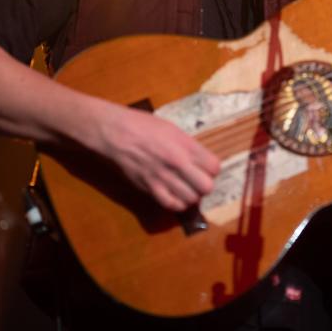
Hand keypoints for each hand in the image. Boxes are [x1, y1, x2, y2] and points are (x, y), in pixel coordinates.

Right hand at [97, 106, 220, 211]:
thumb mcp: (173, 130)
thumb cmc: (144, 126)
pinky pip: (171, 205)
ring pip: (191, 199)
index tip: (206, 168)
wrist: (117, 133)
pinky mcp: (150, 188)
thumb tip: (200, 160)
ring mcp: (164, 177)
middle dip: (204, 185)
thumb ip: (188, 146)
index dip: (212, 169)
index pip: (214, 167)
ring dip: (191, 195)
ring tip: (186, 188)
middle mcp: (178, 163)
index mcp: (185, 145)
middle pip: (206, 187)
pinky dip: (176, 203)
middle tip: (197, 180)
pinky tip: (174, 196)